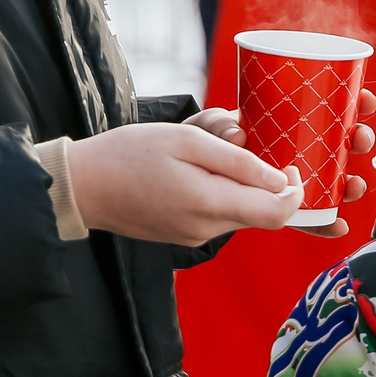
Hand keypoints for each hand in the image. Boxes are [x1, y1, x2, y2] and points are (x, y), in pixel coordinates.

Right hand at [64, 122, 303, 245]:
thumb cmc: (129, 154)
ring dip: (240, 183)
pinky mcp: (183, 234)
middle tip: (243, 144)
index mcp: (210, 204)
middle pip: (263, 213)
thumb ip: (236, 160)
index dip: (295, 191)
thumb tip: (280, 180)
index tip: (289, 162)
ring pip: (240, 212)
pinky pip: (218, 214)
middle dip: (266, 180)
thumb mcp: (186, 140)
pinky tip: (195, 166)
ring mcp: (194, 236)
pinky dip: (220, 191)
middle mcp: (207, 229)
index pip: (279, 213)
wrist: (80, 186)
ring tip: (210, 149)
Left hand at [186, 91, 375, 239]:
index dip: (349, 101)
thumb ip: (216, 126)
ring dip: (350, 182)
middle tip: (360, 138)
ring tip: (354, 186)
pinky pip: (308, 215)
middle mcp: (295, 148)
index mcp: (284, 121)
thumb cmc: (201, 146)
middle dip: (357, 140)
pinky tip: (338, 227)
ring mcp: (291, 178)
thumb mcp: (205, 128)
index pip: (324, 107)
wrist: (183, 178)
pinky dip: (324, 223)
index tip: (363, 98)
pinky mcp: (281, 205)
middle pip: (337, 143)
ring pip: (331, 179)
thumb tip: (238, 135)